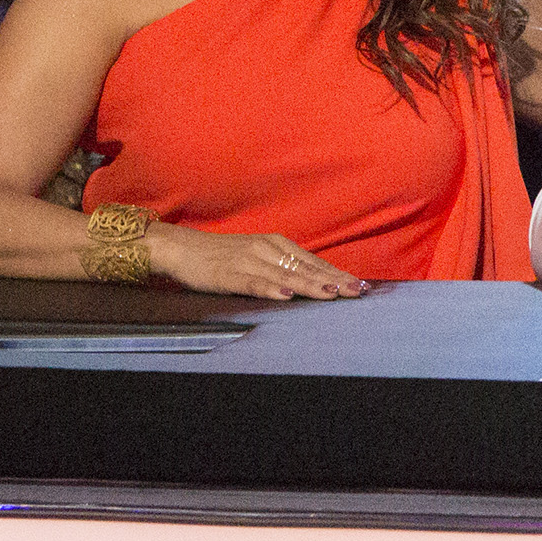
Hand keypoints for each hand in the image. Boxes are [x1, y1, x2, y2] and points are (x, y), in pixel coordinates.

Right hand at [146, 226, 367, 300]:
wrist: (181, 248)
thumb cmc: (222, 255)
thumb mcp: (257, 254)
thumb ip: (282, 265)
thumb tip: (312, 279)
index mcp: (276, 244)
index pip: (313, 261)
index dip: (337, 273)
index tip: (360, 284)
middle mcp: (266, 250)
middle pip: (306, 268)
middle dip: (334, 280)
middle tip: (358, 291)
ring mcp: (248, 261)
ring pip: (285, 276)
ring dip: (310, 285)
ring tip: (332, 294)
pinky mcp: (228, 275)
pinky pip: (253, 283)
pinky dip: (271, 289)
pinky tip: (286, 296)